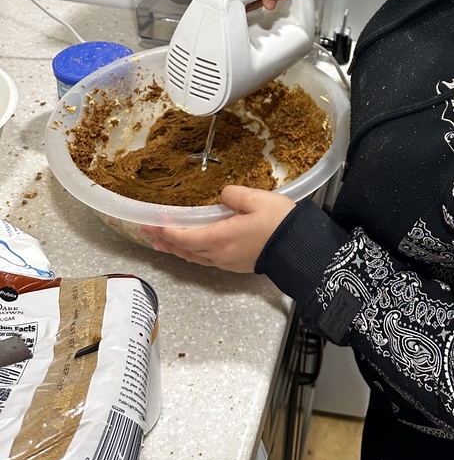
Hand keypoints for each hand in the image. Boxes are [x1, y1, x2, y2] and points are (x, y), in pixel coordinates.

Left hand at [141, 186, 294, 271]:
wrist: (300, 248)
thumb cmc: (280, 223)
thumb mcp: (257, 199)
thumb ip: (233, 194)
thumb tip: (222, 196)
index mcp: (219, 238)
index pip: (183, 236)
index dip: (165, 229)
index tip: (150, 222)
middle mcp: (219, 254)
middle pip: (184, 249)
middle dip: (164, 240)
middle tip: (147, 233)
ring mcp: (228, 261)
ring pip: (194, 256)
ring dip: (176, 249)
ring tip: (162, 244)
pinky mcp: (237, 264)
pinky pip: (206, 259)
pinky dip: (192, 253)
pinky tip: (192, 249)